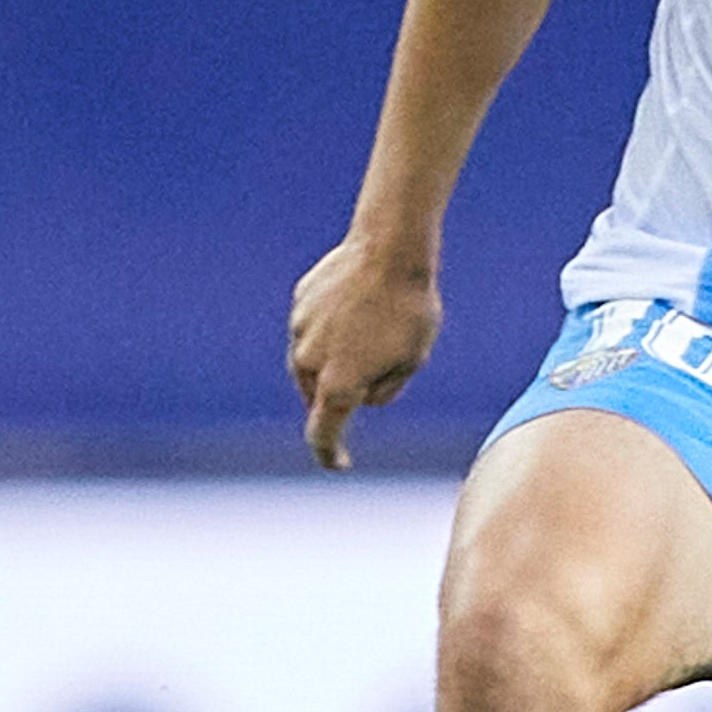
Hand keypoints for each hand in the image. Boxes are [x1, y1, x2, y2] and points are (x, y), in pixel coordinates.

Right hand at [289, 233, 440, 469]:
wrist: (390, 249)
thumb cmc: (410, 310)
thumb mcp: (412, 361)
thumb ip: (384, 389)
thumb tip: (361, 395)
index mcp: (338, 385)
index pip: (322, 433)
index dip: (329, 453)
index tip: (338, 463)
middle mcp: (309, 361)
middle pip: (318, 395)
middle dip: (340, 394)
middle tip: (379, 368)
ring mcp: (300, 329)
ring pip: (312, 361)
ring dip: (334, 359)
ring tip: (374, 330)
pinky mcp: (300, 302)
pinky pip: (313, 327)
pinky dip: (331, 328)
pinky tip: (360, 306)